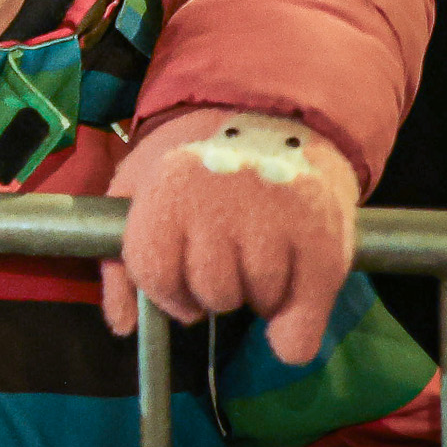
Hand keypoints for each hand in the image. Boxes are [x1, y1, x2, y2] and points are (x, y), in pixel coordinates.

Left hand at [104, 108, 360, 366]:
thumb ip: (123, 261)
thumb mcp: (140, 190)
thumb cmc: (197, 160)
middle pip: (213, 294)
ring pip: (262, 303)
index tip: (183, 284)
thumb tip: (123, 325)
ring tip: (262, 257)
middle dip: (218, 287)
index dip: (169, 291)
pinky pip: (304, 322)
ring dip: (261, 294)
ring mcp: (277, 222)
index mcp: (169, 193)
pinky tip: (290, 315)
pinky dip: (297, 331)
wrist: (275, 115)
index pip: (157, 275)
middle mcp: (222, 207)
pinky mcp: (322, 238)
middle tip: (231, 256)